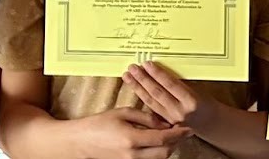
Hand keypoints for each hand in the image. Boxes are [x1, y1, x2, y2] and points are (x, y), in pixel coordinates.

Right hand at [73, 107, 191, 158]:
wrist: (81, 141)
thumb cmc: (99, 124)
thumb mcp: (122, 113)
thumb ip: (145, 117)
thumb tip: (163, 123)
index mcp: (132, 139)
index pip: (163, 138)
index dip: (178, 133)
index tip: (188, 128)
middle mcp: (133, 154)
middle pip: (165, 152)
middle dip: (176, 142)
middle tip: (183, 131)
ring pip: (159, 158)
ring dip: (168, 147)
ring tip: (172, 135)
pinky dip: (158, 152)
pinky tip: (158, 142)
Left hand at [123, 62, 215, 131]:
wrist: (209, 122)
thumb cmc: (204, 102)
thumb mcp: (197, 89)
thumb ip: (180, 82)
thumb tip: (161, 68)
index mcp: (191, 101)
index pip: (170, 85)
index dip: (157, 74)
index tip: (147, 63)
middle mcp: (180, 112)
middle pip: (157, 93)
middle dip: (143, 79)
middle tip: (132, 67)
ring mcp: (171, 120)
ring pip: (151, 102)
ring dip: (138, 88)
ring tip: (128, 76)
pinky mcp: (165, 124)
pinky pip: (151, 109)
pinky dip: (142, 97)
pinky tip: (134, 89)